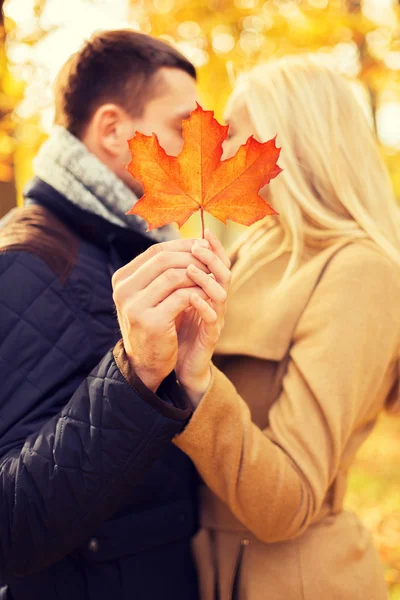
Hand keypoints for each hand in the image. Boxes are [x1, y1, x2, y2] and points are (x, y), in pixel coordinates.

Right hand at [112, 238, 210, 391]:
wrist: (145, 364)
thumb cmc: (153, 325)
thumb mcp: (150, 295)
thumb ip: (161, 272)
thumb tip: (193, 242)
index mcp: (121, 279)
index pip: (155, 251)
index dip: (181, 245)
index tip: (202, 246)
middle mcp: (123, 290)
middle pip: (164, 260)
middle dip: (192, 257)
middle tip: (210, 262)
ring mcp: (134, 306)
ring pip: (174, 276)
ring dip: (197, 275)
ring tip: (211, 278)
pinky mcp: (151, 321)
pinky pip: (182, 297)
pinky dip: (198, 293)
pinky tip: (208, 295)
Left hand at [175, 229, 230, 405]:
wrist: (179, 365)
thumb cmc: (177, 329)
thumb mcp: (174, 300)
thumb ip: (176, 280)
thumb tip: (164, 252)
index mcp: (208, 290)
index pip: (217, 263)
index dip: (214, 247)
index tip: (204, 231)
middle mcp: (215, 302)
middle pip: (223, 273)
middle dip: (211, 257)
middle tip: (196, 246)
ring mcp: (215, 318)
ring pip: (221, 293)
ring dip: (206, 278)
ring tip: (190, 268)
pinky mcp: (210, 336)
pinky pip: (212, 318)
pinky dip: (203, 306)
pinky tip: (191, 297)